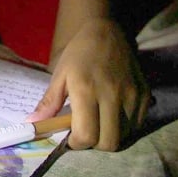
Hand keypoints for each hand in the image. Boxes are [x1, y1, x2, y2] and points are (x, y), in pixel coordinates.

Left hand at [26, 18, 149, 150]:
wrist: (107, 32)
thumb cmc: (79, 54)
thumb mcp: (60, 75)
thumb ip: (49, 102)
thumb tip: (32, 123)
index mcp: (86, 91)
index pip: (87, 135)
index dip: (77, 144)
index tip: (71, 138)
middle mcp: (112, 95)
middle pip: (110, 142)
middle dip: (95, 145)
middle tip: (86, 133)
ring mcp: (132, 95)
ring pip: (126, 136)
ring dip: (110, 136)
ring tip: (99, 123)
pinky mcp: (145, 94)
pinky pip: (137, 124)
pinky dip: (125, 127)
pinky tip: (113, 115)